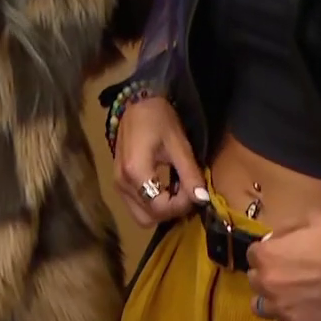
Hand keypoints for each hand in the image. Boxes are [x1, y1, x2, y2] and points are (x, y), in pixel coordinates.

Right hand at [113, 95, 204, 224]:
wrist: (136, 103)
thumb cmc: (159, 118)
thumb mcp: (179, 144)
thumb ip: (190, 174)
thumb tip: (203, 199)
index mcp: (136, 172)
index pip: (160, 207)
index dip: (182, 205)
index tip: (195, 191)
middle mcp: (122, 183)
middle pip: (149, 217)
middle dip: (171, 212)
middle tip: (187, 194)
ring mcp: (118, 184)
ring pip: (141, 216)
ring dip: (162, 210)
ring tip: (177, 191)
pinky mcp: (119, 182)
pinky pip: (136, 206)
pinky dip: (152, 205)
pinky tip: (166, 188)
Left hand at [246, 211, 320, 320]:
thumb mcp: (311, 220)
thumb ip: (288, 229)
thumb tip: (277, 239)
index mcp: (266, 256)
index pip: (254, 254)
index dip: (268, 254)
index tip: (281, 255)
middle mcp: (266, 284)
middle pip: (256, 281)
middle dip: (268, 277)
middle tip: (288, 277)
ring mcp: (280, 309)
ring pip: (262, 308)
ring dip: (272, 302)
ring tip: (290, 299)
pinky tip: (304, 315)